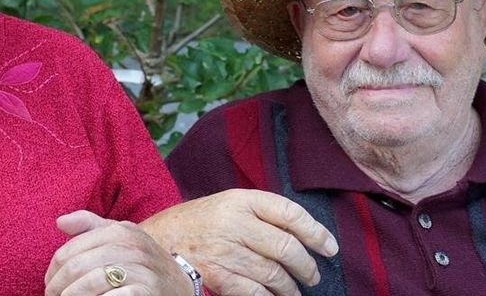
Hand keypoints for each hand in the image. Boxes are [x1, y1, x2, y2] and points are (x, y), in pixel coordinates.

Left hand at [45, 210, 192, 295]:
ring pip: (92, 282)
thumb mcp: (121, 237)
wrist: (181, 285)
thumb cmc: (142, 263)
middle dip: (58, 287)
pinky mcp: (148, 292)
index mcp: (120, 230)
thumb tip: (60, 222)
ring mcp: (142, 270)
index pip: (70, 250)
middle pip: (77, 267)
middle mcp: (132, 246)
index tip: (50, 284)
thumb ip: (90, 226)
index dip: (53, 271)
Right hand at [139, 189, 338, 295]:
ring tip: (295, 290)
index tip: (329, 247)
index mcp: (240, 200)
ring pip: (274, 274)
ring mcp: (226, 251)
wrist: (156, 241)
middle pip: (287, 247)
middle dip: (306, 266)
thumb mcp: (226, 204)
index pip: (289, 212)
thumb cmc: (197, 223)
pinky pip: (255, 293)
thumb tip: (303, 234)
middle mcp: (235, 223)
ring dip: (291, 287)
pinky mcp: (217, 276)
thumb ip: (259, 213)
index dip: (316, 232)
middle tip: (312, 275)